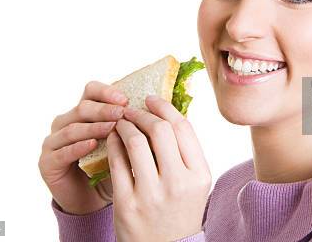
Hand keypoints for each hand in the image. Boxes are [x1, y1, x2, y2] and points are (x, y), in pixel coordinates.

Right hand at [38, 81, 127, 214]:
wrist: (92, 201)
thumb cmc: (111, 168)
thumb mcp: (123, 144)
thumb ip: (132, 128)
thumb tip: (153, 113)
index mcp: (82, 113)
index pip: (90, 91)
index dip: (106, 92)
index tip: (125, 99)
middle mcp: (64, 123)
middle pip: (82, 107)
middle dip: (104, 109)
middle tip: (122, 113)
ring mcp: (53, 142)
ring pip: (72, 128)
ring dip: (94, 127)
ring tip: (112, 128)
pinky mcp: (47, 163)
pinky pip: (62, 151)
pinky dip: (78, 147)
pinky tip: (92, 145)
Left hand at [108, 95, 210, 241]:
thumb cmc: (180, 212)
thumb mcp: (195, 183)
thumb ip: (185, 152)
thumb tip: (166, 113)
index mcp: (199, 174)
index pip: (182, 127)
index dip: (164, 107)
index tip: (152, 99)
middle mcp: (178, 182)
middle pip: (159, 130)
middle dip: (142, 113)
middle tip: (132, 110)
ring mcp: (151, 194)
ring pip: (135, 142)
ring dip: (124, 125)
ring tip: (120, 122)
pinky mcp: (127, 204)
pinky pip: (116, 162)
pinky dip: (112, 144)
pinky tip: (112, 139)